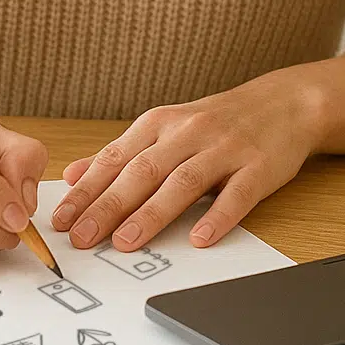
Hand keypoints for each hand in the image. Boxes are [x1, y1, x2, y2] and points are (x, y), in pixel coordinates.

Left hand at [51, 65, 322, 252]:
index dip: (87, 190)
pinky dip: (218, 216)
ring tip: (126, 241)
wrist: (283, 102)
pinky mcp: (258, 166)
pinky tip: (200, 238)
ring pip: (183, 182)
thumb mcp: (165, 128)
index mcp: (160, 124)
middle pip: (142, 171)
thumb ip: (122, 153)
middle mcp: (188, 133)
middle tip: (82, 237)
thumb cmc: (218, 121)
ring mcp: (224, 149)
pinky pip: (236, 194)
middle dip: (109, 206)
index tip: (61, 219)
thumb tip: (75, 175)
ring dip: (153, 213)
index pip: (115, 160)